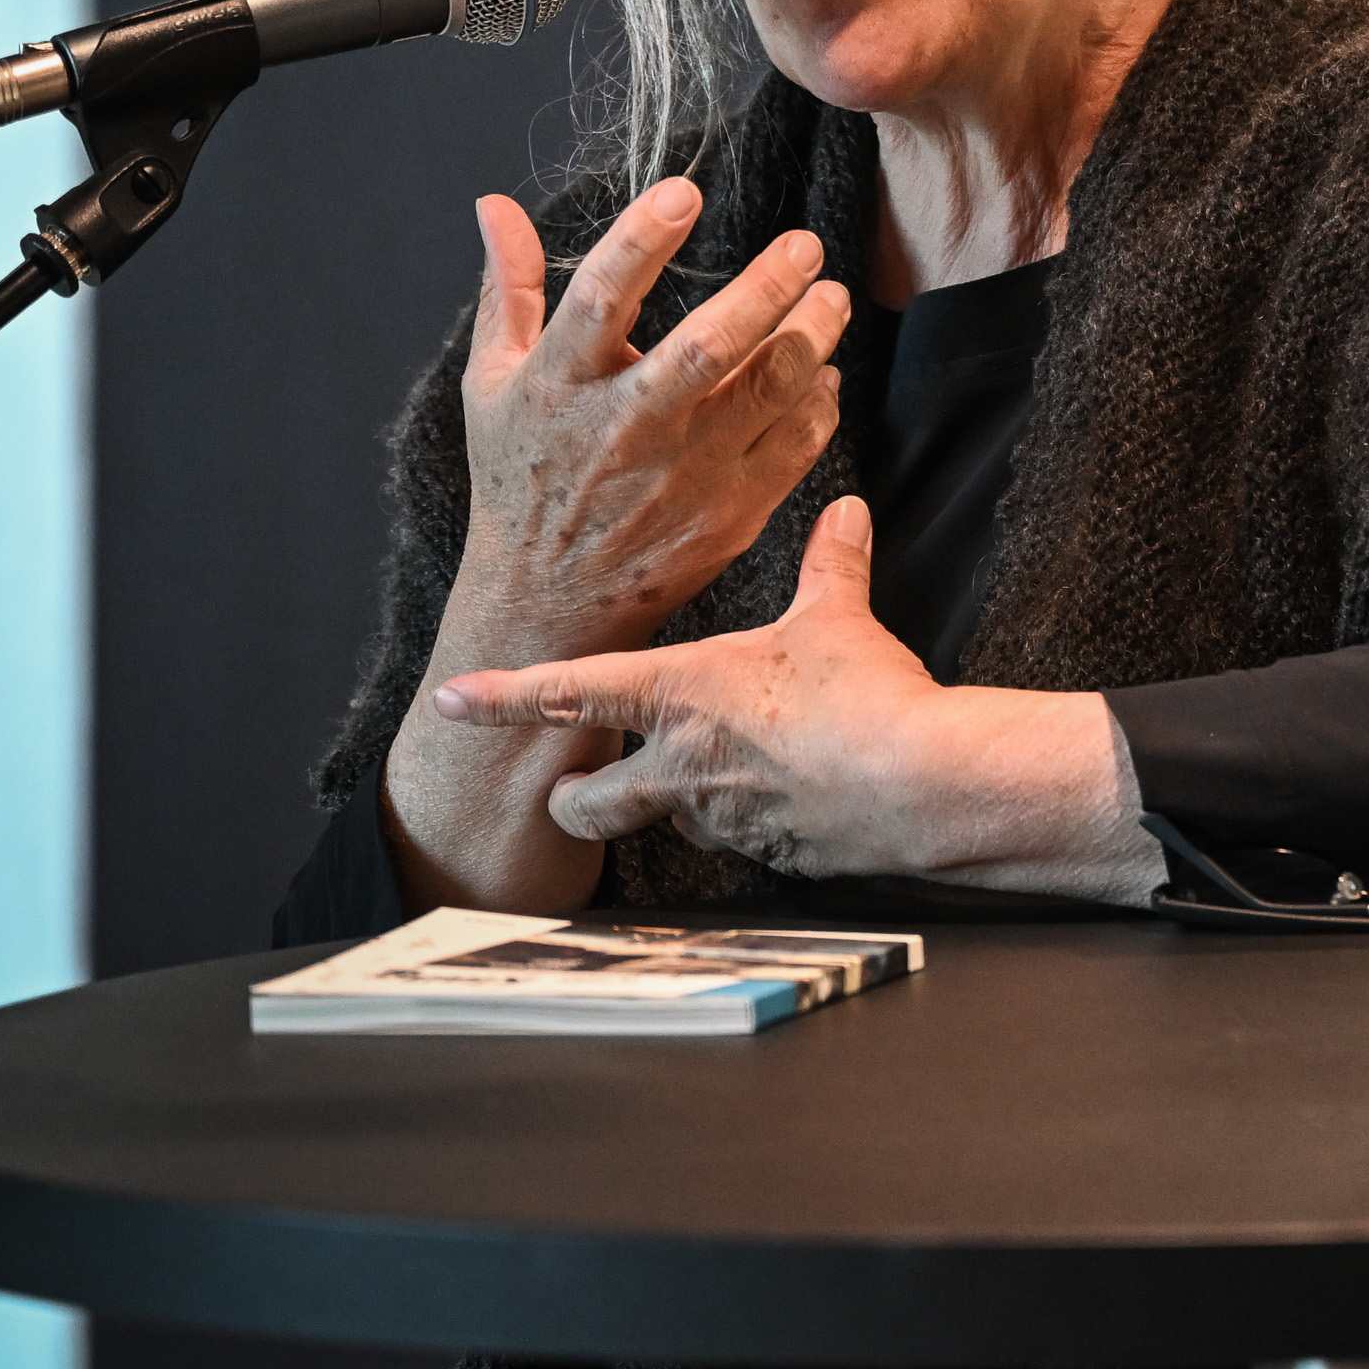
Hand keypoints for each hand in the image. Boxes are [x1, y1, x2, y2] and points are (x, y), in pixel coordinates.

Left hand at [432, 496, 1150, 893]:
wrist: (917, 784)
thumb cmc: (862, 698)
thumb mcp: (839, 619)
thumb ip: (831, 566)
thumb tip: (844, 513)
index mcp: (678, 695)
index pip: (566, 692)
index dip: (501, 696)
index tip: (452, 698)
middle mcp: (679, 766)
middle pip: (586, 804)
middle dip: (571, 800)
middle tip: (573, 791)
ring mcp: (719, 819)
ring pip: (666, 822)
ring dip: (674, 804)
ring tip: (715, 778)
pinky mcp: (769, 855)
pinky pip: (740, 840)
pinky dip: (751, 820)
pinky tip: (790, 799)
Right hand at [446, 180, 851, 663]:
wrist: (545, 602)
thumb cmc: (520, 477)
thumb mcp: (491, 382)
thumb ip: (509, 289)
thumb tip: (495, 204)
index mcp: (559, 385)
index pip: (601, 298)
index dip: (641, 241)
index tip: (684, 193)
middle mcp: (624, 428)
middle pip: (707, 347)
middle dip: (766, 288)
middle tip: (806, 244)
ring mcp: (682, 475)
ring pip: (768, 392)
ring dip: (812, 337)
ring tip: (831, 297)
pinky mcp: (728, 514)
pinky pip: (794, 445)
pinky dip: (819, 404)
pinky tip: (824, 372)